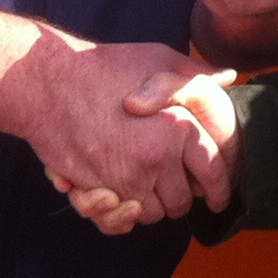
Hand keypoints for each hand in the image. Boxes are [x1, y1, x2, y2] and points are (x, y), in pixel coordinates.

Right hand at [56, 70, 241, 235]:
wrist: (48, 82)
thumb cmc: (104, 66)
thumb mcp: (158, 58)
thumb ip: (195, 75)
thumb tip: (229, 77)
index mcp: (178, 128)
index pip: (214, 172)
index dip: (221, 188)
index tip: (219, 196)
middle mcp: (155, 158)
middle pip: (183, 201)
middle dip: (182, 197)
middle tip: (178, 187)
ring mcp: (124, 178)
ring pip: (153, 213)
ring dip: (153, 205)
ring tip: (149, 184)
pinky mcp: (95, 189)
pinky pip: (121, 218)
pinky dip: (125, 213)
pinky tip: (125, 193)